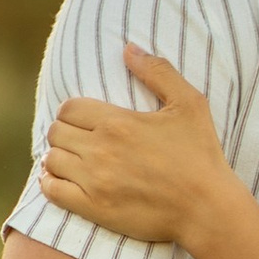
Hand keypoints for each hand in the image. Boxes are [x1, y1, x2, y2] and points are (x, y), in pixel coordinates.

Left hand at [41, 45, 234, 245]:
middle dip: (64, 134)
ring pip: (51, 161)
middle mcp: (101, 150)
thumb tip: (128, 48)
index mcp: (118, 122)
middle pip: (56, 132)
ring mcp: (95, 181)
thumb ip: (158, 72)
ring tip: (73, 161)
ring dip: (58, 158)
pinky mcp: (95, 208)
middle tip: (79, 141)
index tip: (84, 122)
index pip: (69, 108)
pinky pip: (52, 191)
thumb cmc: (201, 156)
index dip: (73, 113)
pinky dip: (50, 184)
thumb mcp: (190, 104)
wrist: (208, 210)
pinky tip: (62, 181)